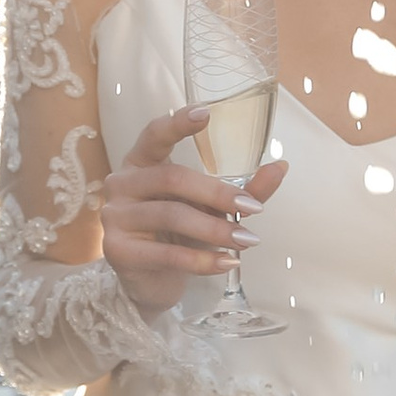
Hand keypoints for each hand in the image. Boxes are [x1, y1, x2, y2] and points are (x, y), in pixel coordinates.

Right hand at [99, 105, 288, 312]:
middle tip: (252, 208)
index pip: (154, 134)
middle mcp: (122, 183)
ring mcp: (115, 217)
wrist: (151, 282)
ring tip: (246, 240)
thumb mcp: (209, 209)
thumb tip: (280, 167)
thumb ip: (241, 190)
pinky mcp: (118, 251)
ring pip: (171, 216)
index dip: (177, 123)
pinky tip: (228, 262)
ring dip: (215, 230)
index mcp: (141, 162)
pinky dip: (202, 260)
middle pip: (172, 178)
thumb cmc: (179, 236)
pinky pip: (167, 254)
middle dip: (216, 194)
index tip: (206, 113)